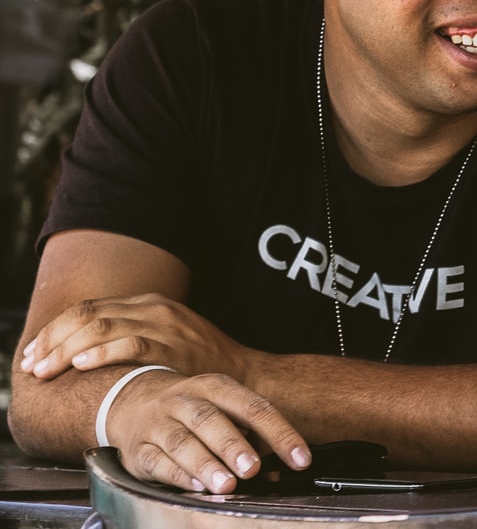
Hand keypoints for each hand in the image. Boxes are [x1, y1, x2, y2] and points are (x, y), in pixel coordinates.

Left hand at [20, 294, 255, 383]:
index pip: (88, 308)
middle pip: (87, 315)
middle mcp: (153, 308)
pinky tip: (81, 366)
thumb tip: (79, 351)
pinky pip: (130, 345)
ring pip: (101, 327)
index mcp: (147, 302)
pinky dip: (101, 354)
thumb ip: (129, 335)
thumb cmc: (198, 363)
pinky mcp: (173, 347)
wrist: (242, 376)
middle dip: (51, 341)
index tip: (33, 353)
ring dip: (65, 350)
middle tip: (30, 366)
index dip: (54, 330)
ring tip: (44, 371)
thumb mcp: (164, 337)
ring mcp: (164, 326)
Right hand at [101, 368, 309, 493]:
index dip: (280, 433)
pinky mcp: (138, 450)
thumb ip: (251, 433)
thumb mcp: (223, 407)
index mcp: (216, 387)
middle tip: (252, 468)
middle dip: (233, 445)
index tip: (300, 458)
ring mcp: (159, 424)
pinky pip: (157, 462)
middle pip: (210, 420)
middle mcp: (186, 401)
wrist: (132, 400)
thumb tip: (280, 465)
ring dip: (205, 464)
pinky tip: (196, 487)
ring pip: (181, 442)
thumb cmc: (193, 410)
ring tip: (227, 485)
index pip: (254, 407)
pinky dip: (178, 476)